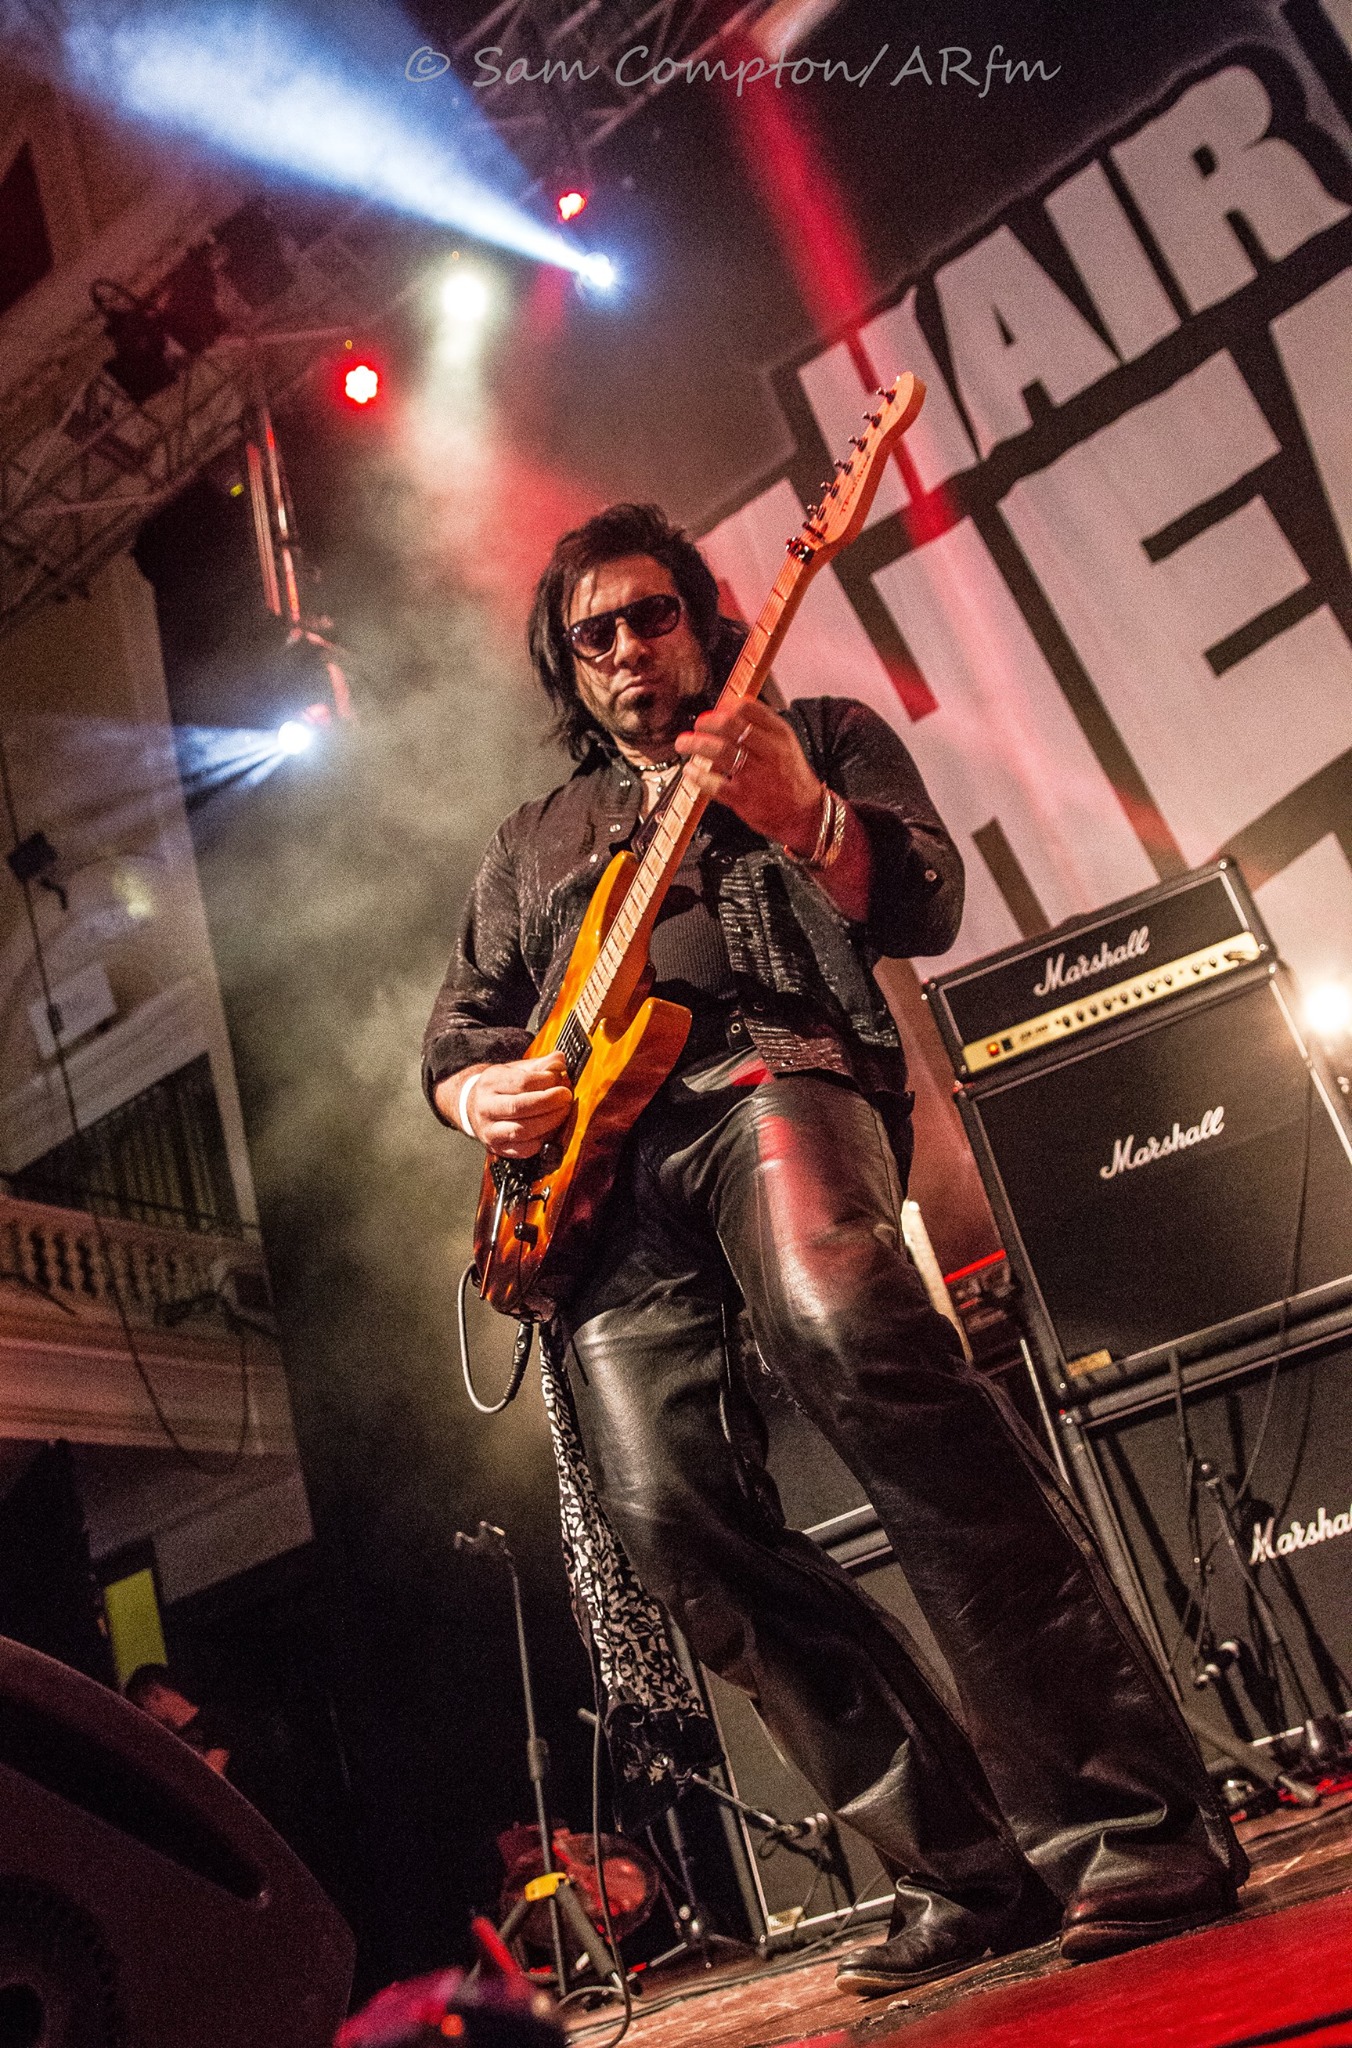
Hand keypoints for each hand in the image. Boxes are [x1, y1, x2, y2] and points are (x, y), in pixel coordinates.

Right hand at [440, 1054, 572, 1157]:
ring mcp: (489, 1130)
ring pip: (521, 1130)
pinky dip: (541, 1142)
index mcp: (491, 1082)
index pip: (521, 1082)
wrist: (474, 1106)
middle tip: (566, 1096)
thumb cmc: (501, 1087)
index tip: (560, 1078)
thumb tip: (559, 1061)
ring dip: (548, 1122)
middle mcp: (485, 1107)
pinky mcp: (497, 1148)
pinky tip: (552, 1130)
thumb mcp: (517, 1069)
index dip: (545, 1081)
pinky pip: (523, 1150)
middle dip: (549, 1102)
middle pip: (519, 1106)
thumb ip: (540, 1065)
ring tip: (563, 1112)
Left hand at [673, 698, 822, 852]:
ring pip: (719, 750)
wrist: (806, 815)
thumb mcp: (785, 745)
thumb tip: (727, 711)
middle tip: (698, 726)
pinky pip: (714, 783)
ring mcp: (756, 776)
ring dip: (695, 744)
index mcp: (780, 735)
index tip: (716, 712)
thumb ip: (761, 728)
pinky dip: (697, 775)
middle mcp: (769, 752)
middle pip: (729, 725)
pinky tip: (690, 770)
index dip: (724, 707)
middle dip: (706, 723)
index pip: (748, 707)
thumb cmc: (791, 778)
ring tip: (684, 743)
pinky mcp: (744, 798)